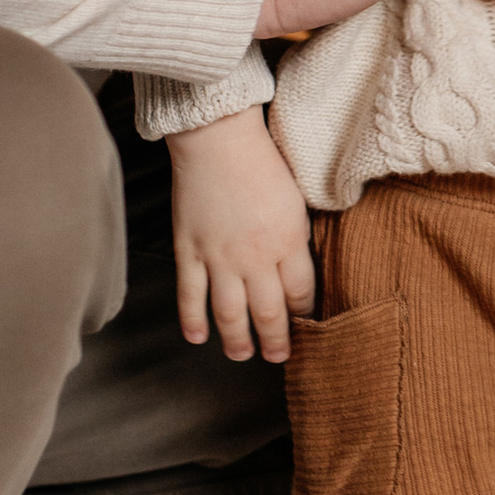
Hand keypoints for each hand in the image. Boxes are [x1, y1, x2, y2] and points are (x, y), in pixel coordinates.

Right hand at [169, 111, 316, 363]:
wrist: (217, 137)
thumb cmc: (263, 160)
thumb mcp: (297, 198)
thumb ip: (297, 237)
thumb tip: (298, 268)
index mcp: (288, 240)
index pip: (300, 292)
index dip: (304, 314)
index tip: (306, 325)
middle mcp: (254, 256)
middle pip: (268, 312)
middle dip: (276, 340)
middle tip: (279, 357)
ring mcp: (218, 256)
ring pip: (229, 313)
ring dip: (237, 341)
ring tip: (242, 355)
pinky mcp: (188, 250)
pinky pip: (190, 295)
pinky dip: (193, 320)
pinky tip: (199, 338)